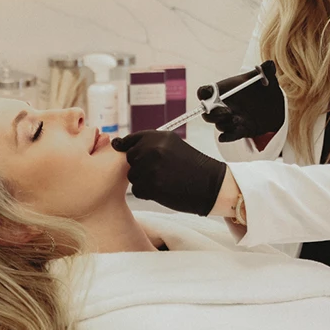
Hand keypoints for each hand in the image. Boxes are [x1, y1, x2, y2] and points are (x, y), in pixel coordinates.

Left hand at [111, 130, 225, 215]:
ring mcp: (152, 167)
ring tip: (162, 180)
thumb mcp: (172, 145)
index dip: (130, 150)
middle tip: (158, 171)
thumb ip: (149, 144)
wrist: (210, 184)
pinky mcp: (153, 186)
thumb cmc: (191, 166)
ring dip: (143, 180)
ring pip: (132, 175)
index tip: (136, 157)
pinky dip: (146, 193)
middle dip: (138, 166)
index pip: (130, 140)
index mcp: (158, 136)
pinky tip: (162, 190)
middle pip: (129, 158)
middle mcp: (153, 149)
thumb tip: (119, 144)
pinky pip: (137, 190)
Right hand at [199, 60, 284, 142]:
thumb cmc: (265, 89)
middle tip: (228, 111)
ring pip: (218, 125)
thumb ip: (266, 71)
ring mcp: (229, 119)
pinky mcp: (238, 131)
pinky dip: (229, 136)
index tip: (208, 96)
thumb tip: (270, 64)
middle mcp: (223, 106)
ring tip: (239, 118)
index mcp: (225, 91)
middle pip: (207, 113)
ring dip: (225, 124)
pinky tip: (237, 129)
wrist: (276, 107)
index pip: (205, 92)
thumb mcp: (266, 79)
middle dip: (214, 114)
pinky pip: (228, 136)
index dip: (203, 94)